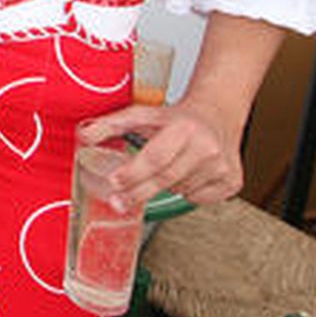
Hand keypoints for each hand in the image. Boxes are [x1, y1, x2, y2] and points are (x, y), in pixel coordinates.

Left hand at [77, 100, 243, 210]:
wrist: (217, 115)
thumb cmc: (176, 117)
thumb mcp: (142, 114)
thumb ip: (111, 125)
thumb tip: (83, 135)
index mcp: (184, 128)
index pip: (155, 157)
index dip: (133, 173)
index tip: (114, 182)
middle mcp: (207, 148)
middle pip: (165, 179)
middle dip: (138, 192)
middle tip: (117, 202)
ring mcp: (222, 167)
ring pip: (180, 190)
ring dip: (166, 186)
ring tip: (169, 167)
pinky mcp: (232, 181)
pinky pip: (199, 199)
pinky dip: (187, 191)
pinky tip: (188, 173)